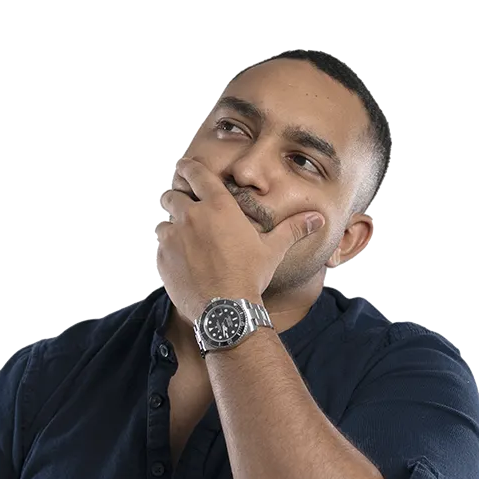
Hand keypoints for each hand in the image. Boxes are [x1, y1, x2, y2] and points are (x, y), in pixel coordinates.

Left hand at [156, 156, 324, 325]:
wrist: (225, 310)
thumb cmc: (249, 277)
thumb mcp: (272, 251)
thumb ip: (292, 230)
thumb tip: (317, 219)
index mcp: (218, 206)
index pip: (195, 173)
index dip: (188, 169)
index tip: (186, 169)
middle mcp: (192, 216)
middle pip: (173, 196)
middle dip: (177, 200)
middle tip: (184, 210)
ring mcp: (174, 238)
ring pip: (165, 224)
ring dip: (173, 230)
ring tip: (185, 244)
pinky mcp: (163, 259)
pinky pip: (161, 249)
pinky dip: (169, 253)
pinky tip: (183, 265)